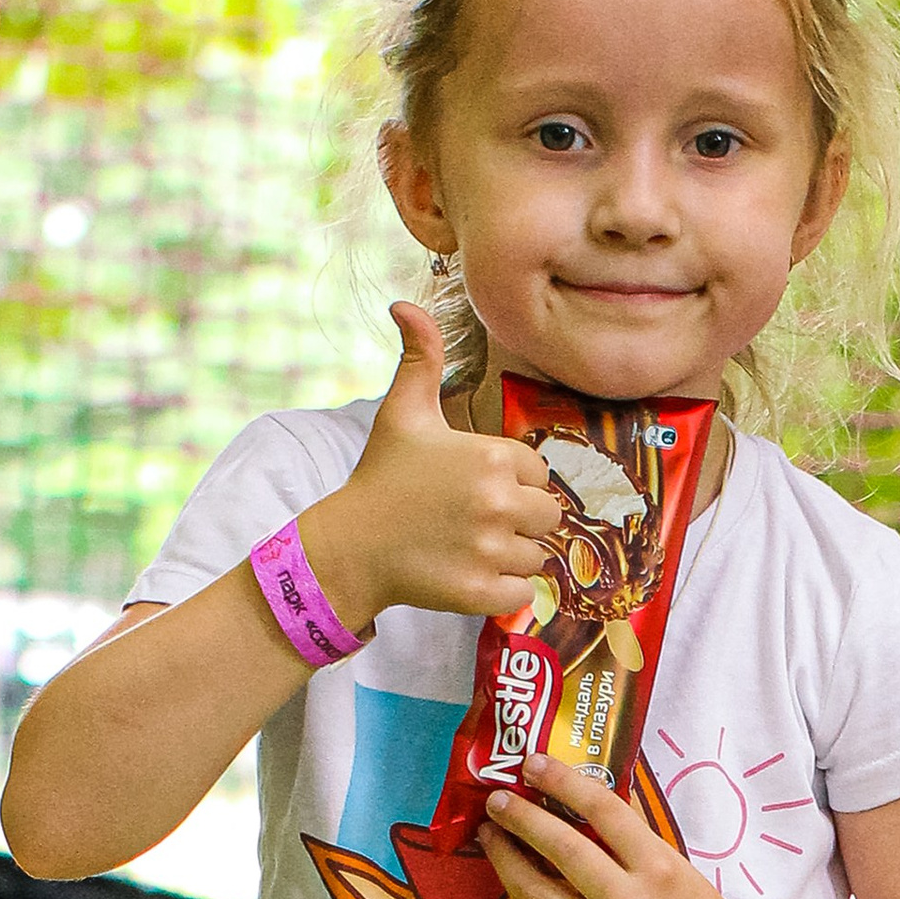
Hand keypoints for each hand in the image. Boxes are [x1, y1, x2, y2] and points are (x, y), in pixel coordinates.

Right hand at [300, 306, 567, 630]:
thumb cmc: (383, 476)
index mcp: (491, 457)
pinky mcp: (482, 591)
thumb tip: (406, 305)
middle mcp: (497, 502)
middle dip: (521, 518)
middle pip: (548, 516)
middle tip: (478, 518)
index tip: (478, 485)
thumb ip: (420, 358)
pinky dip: (504, 589)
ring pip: (537, 557)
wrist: (351, 544)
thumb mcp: (403, 411)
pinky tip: (471, 572)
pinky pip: (523, 593)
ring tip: (469, 544)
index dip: (514, 480)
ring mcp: (491, 550)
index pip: (538, 473)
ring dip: (511, 554)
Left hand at [477, 756, 749, 898]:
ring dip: (504, 858)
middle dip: (520, 817)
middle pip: (560, 848)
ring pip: (535, 891)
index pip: (602, 809)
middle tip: (496, 798)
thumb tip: (582, 786)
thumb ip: (630, 830)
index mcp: (658, 868)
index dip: (562, 780)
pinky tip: (513, 874)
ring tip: (490, 834)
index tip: (533, 763)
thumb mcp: (675, 863)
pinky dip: (522, 894)